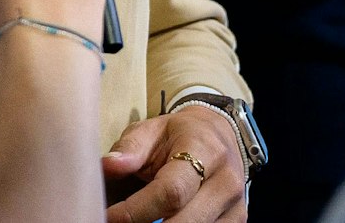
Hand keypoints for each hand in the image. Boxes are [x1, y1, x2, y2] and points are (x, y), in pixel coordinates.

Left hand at [102, 106, 248, 222]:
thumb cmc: (178, 135)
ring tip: (136, 222)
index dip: (136, 210)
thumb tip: (107, 166)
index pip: (171, 191)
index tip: (110, 216)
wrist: (218, 136)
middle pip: (184, 222)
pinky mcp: (237, 222)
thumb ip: (129, 149)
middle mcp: (226, 182)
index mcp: (205, 151)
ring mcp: (235, 206)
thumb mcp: (150, 130)